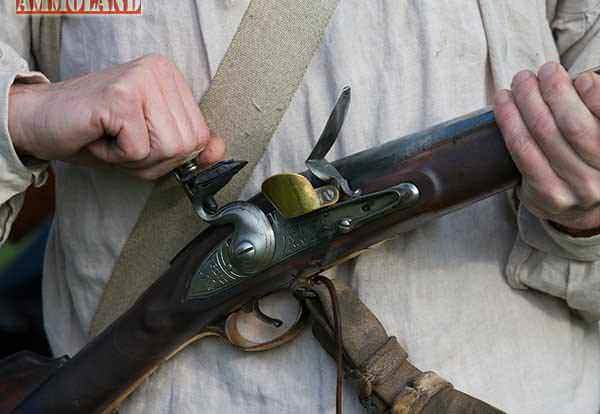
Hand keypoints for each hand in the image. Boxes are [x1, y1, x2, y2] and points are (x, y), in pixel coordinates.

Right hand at [8, 54, 224, 179]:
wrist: (41, 121)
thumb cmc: (96, 132)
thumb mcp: (152, 143)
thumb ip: (189, 145)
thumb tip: (219, 152)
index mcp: (172, 78)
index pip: (200, 136)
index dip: (171, 156)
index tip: (140, 142)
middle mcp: (160, 71)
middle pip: (187, 145)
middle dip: (153, 160)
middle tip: (122, 143)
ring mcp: (141, 79)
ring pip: (167, 149)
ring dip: (135, 159)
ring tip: (112, 138)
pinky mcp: (121, 96)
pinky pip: (138, 149)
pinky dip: (116, 156)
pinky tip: (99, 135)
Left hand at [494, 61, 599, 233]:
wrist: (579, 203)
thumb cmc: (589, 153)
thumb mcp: (599, 128)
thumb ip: (595, 107)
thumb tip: (581, 81)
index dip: (595, 95)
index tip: (582, 78)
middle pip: (573, 124)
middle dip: (554, 90)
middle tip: (544, 71)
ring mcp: (577, 188)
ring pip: (543, 134)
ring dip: (527, 100)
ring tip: (522, 81)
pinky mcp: (548, 195)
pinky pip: (522, 151)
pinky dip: (509, 121)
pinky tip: (504, 103)